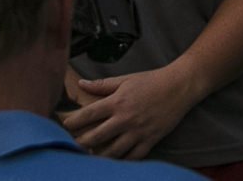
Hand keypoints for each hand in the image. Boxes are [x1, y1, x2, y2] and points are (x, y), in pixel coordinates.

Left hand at [61, 64, 201, 159]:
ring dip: (99, 156)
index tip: (65, 126)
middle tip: (72, 146)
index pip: (89, 114)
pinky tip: (113, 163)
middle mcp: (125, 119)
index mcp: (117, 102)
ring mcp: (138, 132)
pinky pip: (133, 157)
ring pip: (113, 151)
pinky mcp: (150, 141)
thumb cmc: (150, 81)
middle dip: (82, 143)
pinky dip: (122, 161)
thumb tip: (81, 84)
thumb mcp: (125, 79)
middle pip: (97, 136)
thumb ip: (101, 85)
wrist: (178, 88)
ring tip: (88, 157)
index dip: (74, 121)